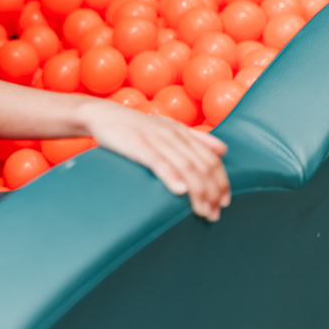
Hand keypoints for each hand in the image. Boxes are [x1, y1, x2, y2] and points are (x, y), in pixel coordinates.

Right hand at [79, 99, 230, 220]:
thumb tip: (223, 150)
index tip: (225, 202)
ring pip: (186, 166)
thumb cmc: (136, 126)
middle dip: (213, 192)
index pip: (212, 159)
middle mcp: (174, 135)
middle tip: (214, 214)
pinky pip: (158, 161)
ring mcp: (157, 140)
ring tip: (202, 211)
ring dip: (198, 191)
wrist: (103, 114)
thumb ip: (196, 138)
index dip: (222, 182)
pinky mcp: (138, 145)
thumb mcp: (169, 128)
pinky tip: (179, 191)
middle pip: (203, 166)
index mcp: (183, 133)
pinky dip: (171, 176)